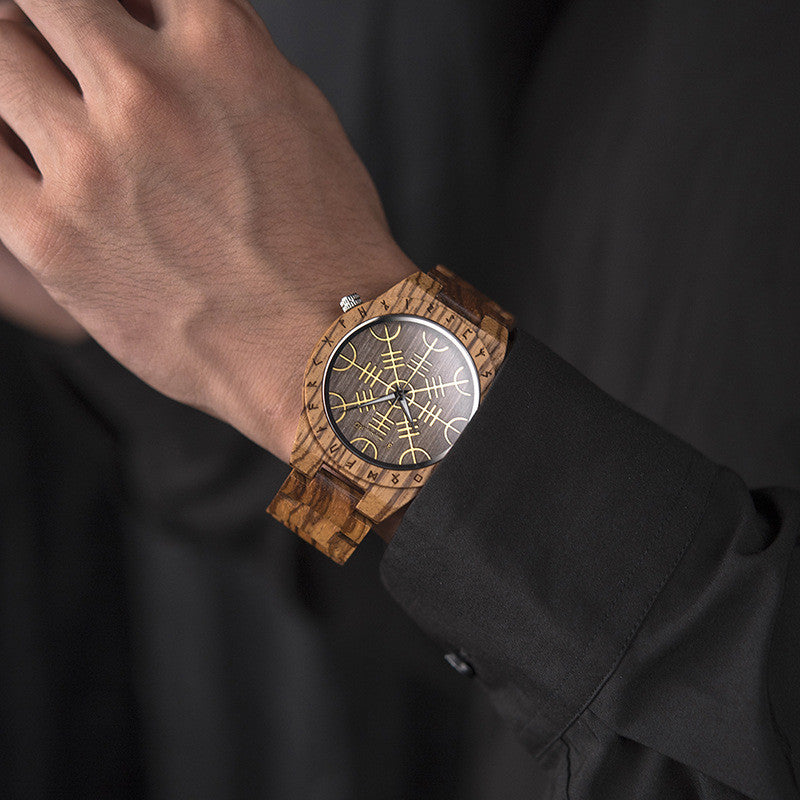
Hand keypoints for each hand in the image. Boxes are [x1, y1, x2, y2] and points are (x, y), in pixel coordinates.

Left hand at [0, 0, 414, 460]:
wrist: (327, 349)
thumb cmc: (328, 244)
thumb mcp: (298, 115)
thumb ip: (223, 54)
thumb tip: (158, 22)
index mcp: (221, 47)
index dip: (113, 3)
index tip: (109, 25)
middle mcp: (147, 91)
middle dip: (48, 18)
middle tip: (61, 53)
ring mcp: (92, 163)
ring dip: (15, 71)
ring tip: (48, 110)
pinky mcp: (52, 238)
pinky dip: (2, 146)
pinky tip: (32, 164)